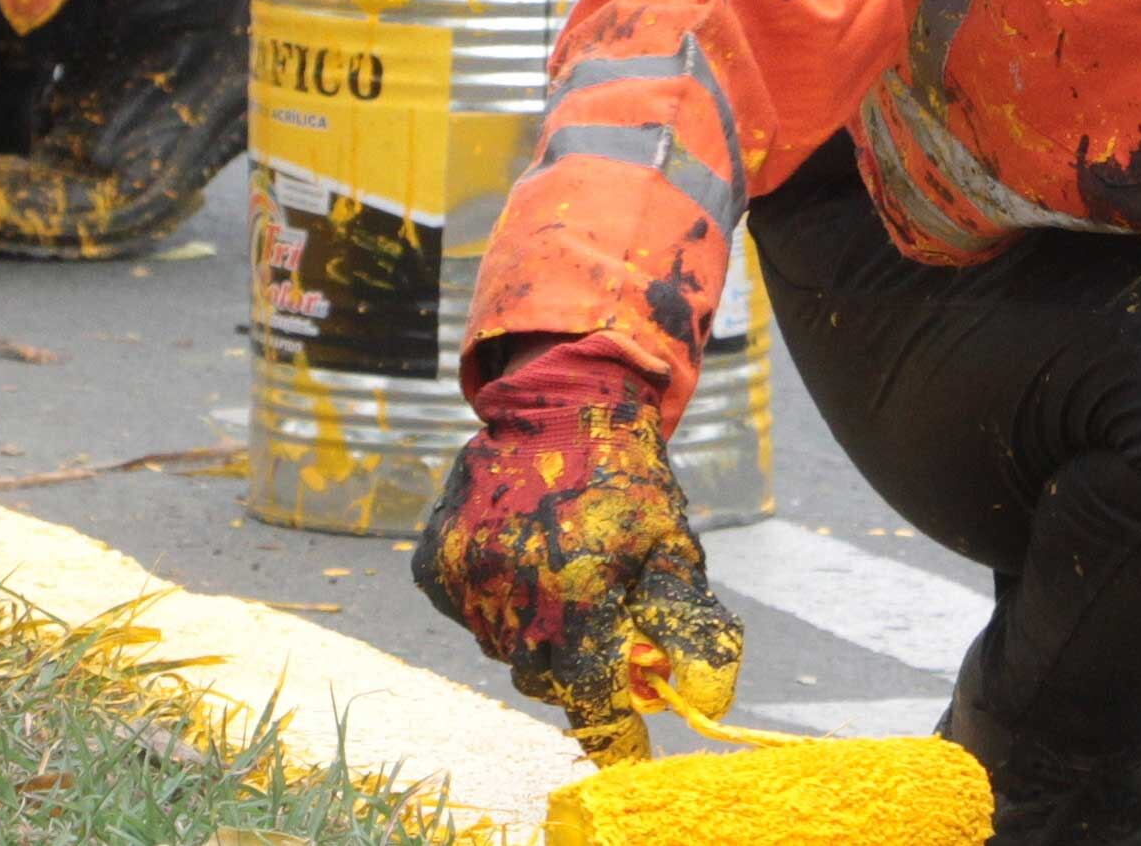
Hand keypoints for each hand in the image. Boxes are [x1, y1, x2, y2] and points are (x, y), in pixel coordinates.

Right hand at [414, 337, 743, 766]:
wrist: (562, 402)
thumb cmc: (629, 482)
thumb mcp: (672, 549)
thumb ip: (685, 627)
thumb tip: (704, 698)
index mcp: (576, 592)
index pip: (589, 698)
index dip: (611, 726)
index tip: (627, 739)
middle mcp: (512, 591)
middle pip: (543, 679)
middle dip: (574, 669)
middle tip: (597, 635)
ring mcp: (466, 577)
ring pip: (503, 648)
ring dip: (534, 634)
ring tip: (558, 579)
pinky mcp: (435, 563)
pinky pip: (466, 613)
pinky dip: (493, 604)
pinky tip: (518, 561)